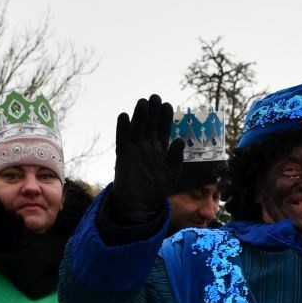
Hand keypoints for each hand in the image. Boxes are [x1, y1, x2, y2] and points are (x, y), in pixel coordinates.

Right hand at [111, 94, 183, 221]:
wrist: (140, 205)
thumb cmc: (157, 189)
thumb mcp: (171, 174)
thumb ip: (175, 158)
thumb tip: (179, 141)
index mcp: (160, 149)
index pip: (163, 129)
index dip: (165, 118)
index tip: (167, 105)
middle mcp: (147, 146)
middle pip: (150, 125)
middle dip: (152, 112)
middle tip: (154, 97)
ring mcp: (134, 149)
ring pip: (137, 129)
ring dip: (139, 116)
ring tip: (142, 102)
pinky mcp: (122, 155)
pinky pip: (122, 139)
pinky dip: (122, 128)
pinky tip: (124, 117)